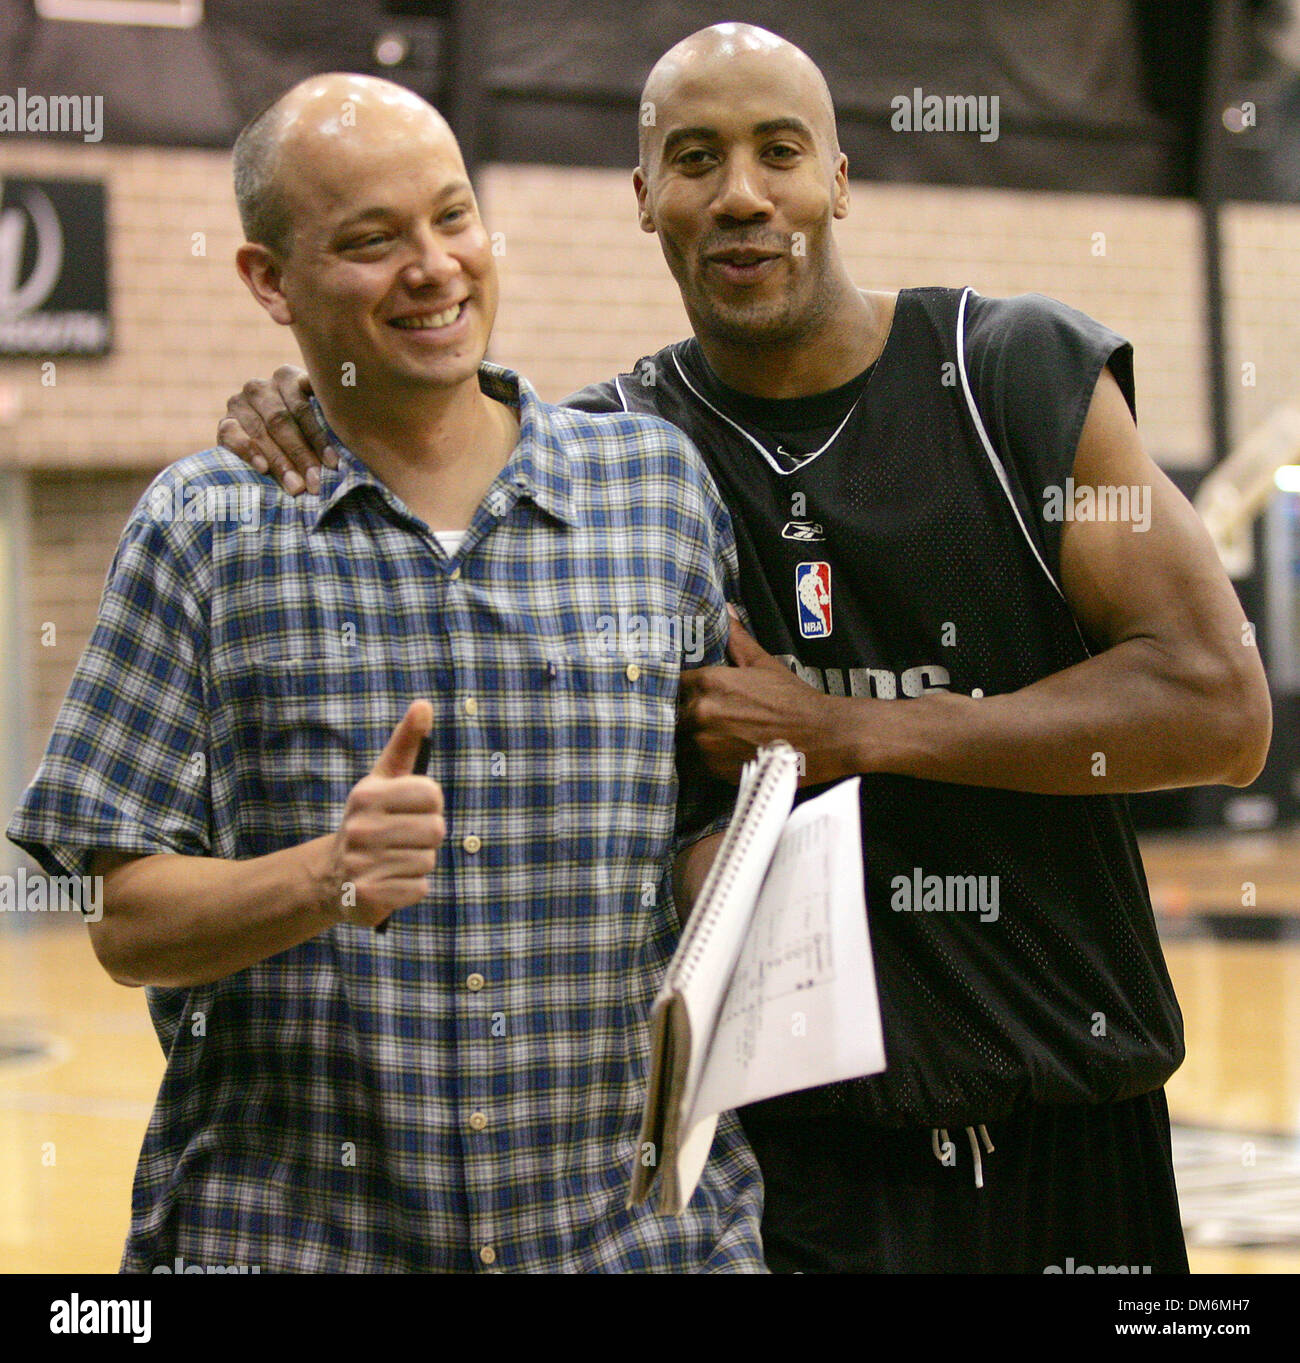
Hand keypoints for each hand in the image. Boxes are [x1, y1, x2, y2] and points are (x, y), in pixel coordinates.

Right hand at [216, 365, 333, 494]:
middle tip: (315, 482)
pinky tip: (263, 469)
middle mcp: (261, 386)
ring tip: (296, 486)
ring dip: (279, 461)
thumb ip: (329, 420)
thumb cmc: (304, 432)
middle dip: (301, 455)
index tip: (333, 464)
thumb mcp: (319, 420)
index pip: (303, 408)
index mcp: (288, 377)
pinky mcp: (224, 421)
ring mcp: (239, 402)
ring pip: (261, 431)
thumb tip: (348, 444)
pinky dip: (248, 452)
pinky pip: (232, 435)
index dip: (319, 438)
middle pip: (282, 421)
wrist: (265, 438)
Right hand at [320, 701, 444, 926]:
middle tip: (401, 840)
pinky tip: (389, 881)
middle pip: (435, 830)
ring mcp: (361, 864)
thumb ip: (406, 742)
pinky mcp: (367, 896)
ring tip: (392, 860)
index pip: (432, 794)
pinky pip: (419, 889)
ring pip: (428, 861)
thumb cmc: (371, 820)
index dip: (429, 805)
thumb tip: (424, 704)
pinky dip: (410, 888)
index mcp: (368, 795)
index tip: (409, 810)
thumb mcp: (384, 779)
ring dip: (417, 864)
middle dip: (426, 837)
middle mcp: (361, 827)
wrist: (330, 877)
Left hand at [678, 614, 854, 785]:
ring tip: (698, 739)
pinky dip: (693, 763)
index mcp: (709, 681)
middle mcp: (701, 711)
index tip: (680, 694)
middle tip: (689, 718)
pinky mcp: (712, 769)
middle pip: (670, 713)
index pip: (672, 683)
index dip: (675, 689)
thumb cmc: (794, 701)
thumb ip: (737, 639)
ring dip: (683, 740)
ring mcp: (704, 743)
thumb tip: (726, 611)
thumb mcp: (764, 664)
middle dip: (678, 716)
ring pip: (676, 741)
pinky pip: (687, 767)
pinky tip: (707, 756)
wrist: (821, 737)